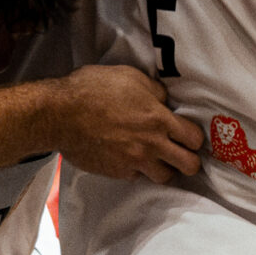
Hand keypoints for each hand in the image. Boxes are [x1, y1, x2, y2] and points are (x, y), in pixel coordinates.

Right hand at [53, 65, 202, 182]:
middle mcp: (151, 145)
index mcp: (158, 120)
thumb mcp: (130, 77)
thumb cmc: (93, 89)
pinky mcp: (116, 172)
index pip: (194, 138)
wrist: (60, 114)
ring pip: (164, 177)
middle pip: (189, 165)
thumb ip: (154, 91)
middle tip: (182, 153)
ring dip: (165, 168)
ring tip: (157, 158)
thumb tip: (163, 101)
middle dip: (190, 160)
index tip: (189, 135)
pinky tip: (130, 158)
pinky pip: (137, 177)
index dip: (195, 138)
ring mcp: (134, 162)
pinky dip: (138, 170)